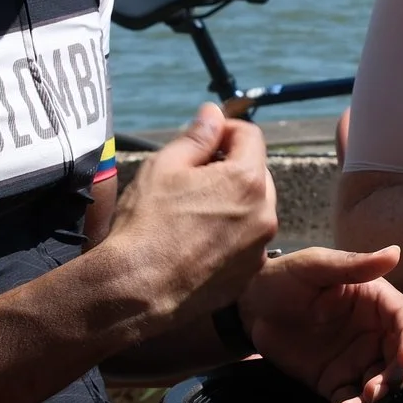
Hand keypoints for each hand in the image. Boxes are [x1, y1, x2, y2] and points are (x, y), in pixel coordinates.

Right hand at [103, 104, 276, 320]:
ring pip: (254, 208)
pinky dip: (230, 233)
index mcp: (247, 180)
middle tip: (192, 178)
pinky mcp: (250, 274)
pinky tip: (197, 240)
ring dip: (232, 201)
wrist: (136, 290)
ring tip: (192, 211)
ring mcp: (260, 247)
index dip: (225, 131)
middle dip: (229, 167)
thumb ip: (197, 137)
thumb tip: (213, 113)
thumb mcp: (164, 166)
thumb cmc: (146, 224)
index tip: (202, 141)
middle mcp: (265, 213)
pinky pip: (247, 241)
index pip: (250, 135)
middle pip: (256, 172)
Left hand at [239, 246, 402, 402]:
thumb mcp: (315, 266)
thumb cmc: (283, 278)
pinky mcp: (333, 382)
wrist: (248, 309)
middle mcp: (373, 334)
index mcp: (377, 303)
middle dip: (390, 382)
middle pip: (398, 363)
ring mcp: (355, 361)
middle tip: (370, 394)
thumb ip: (354, 265)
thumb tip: (396, 252)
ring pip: (375, 389)